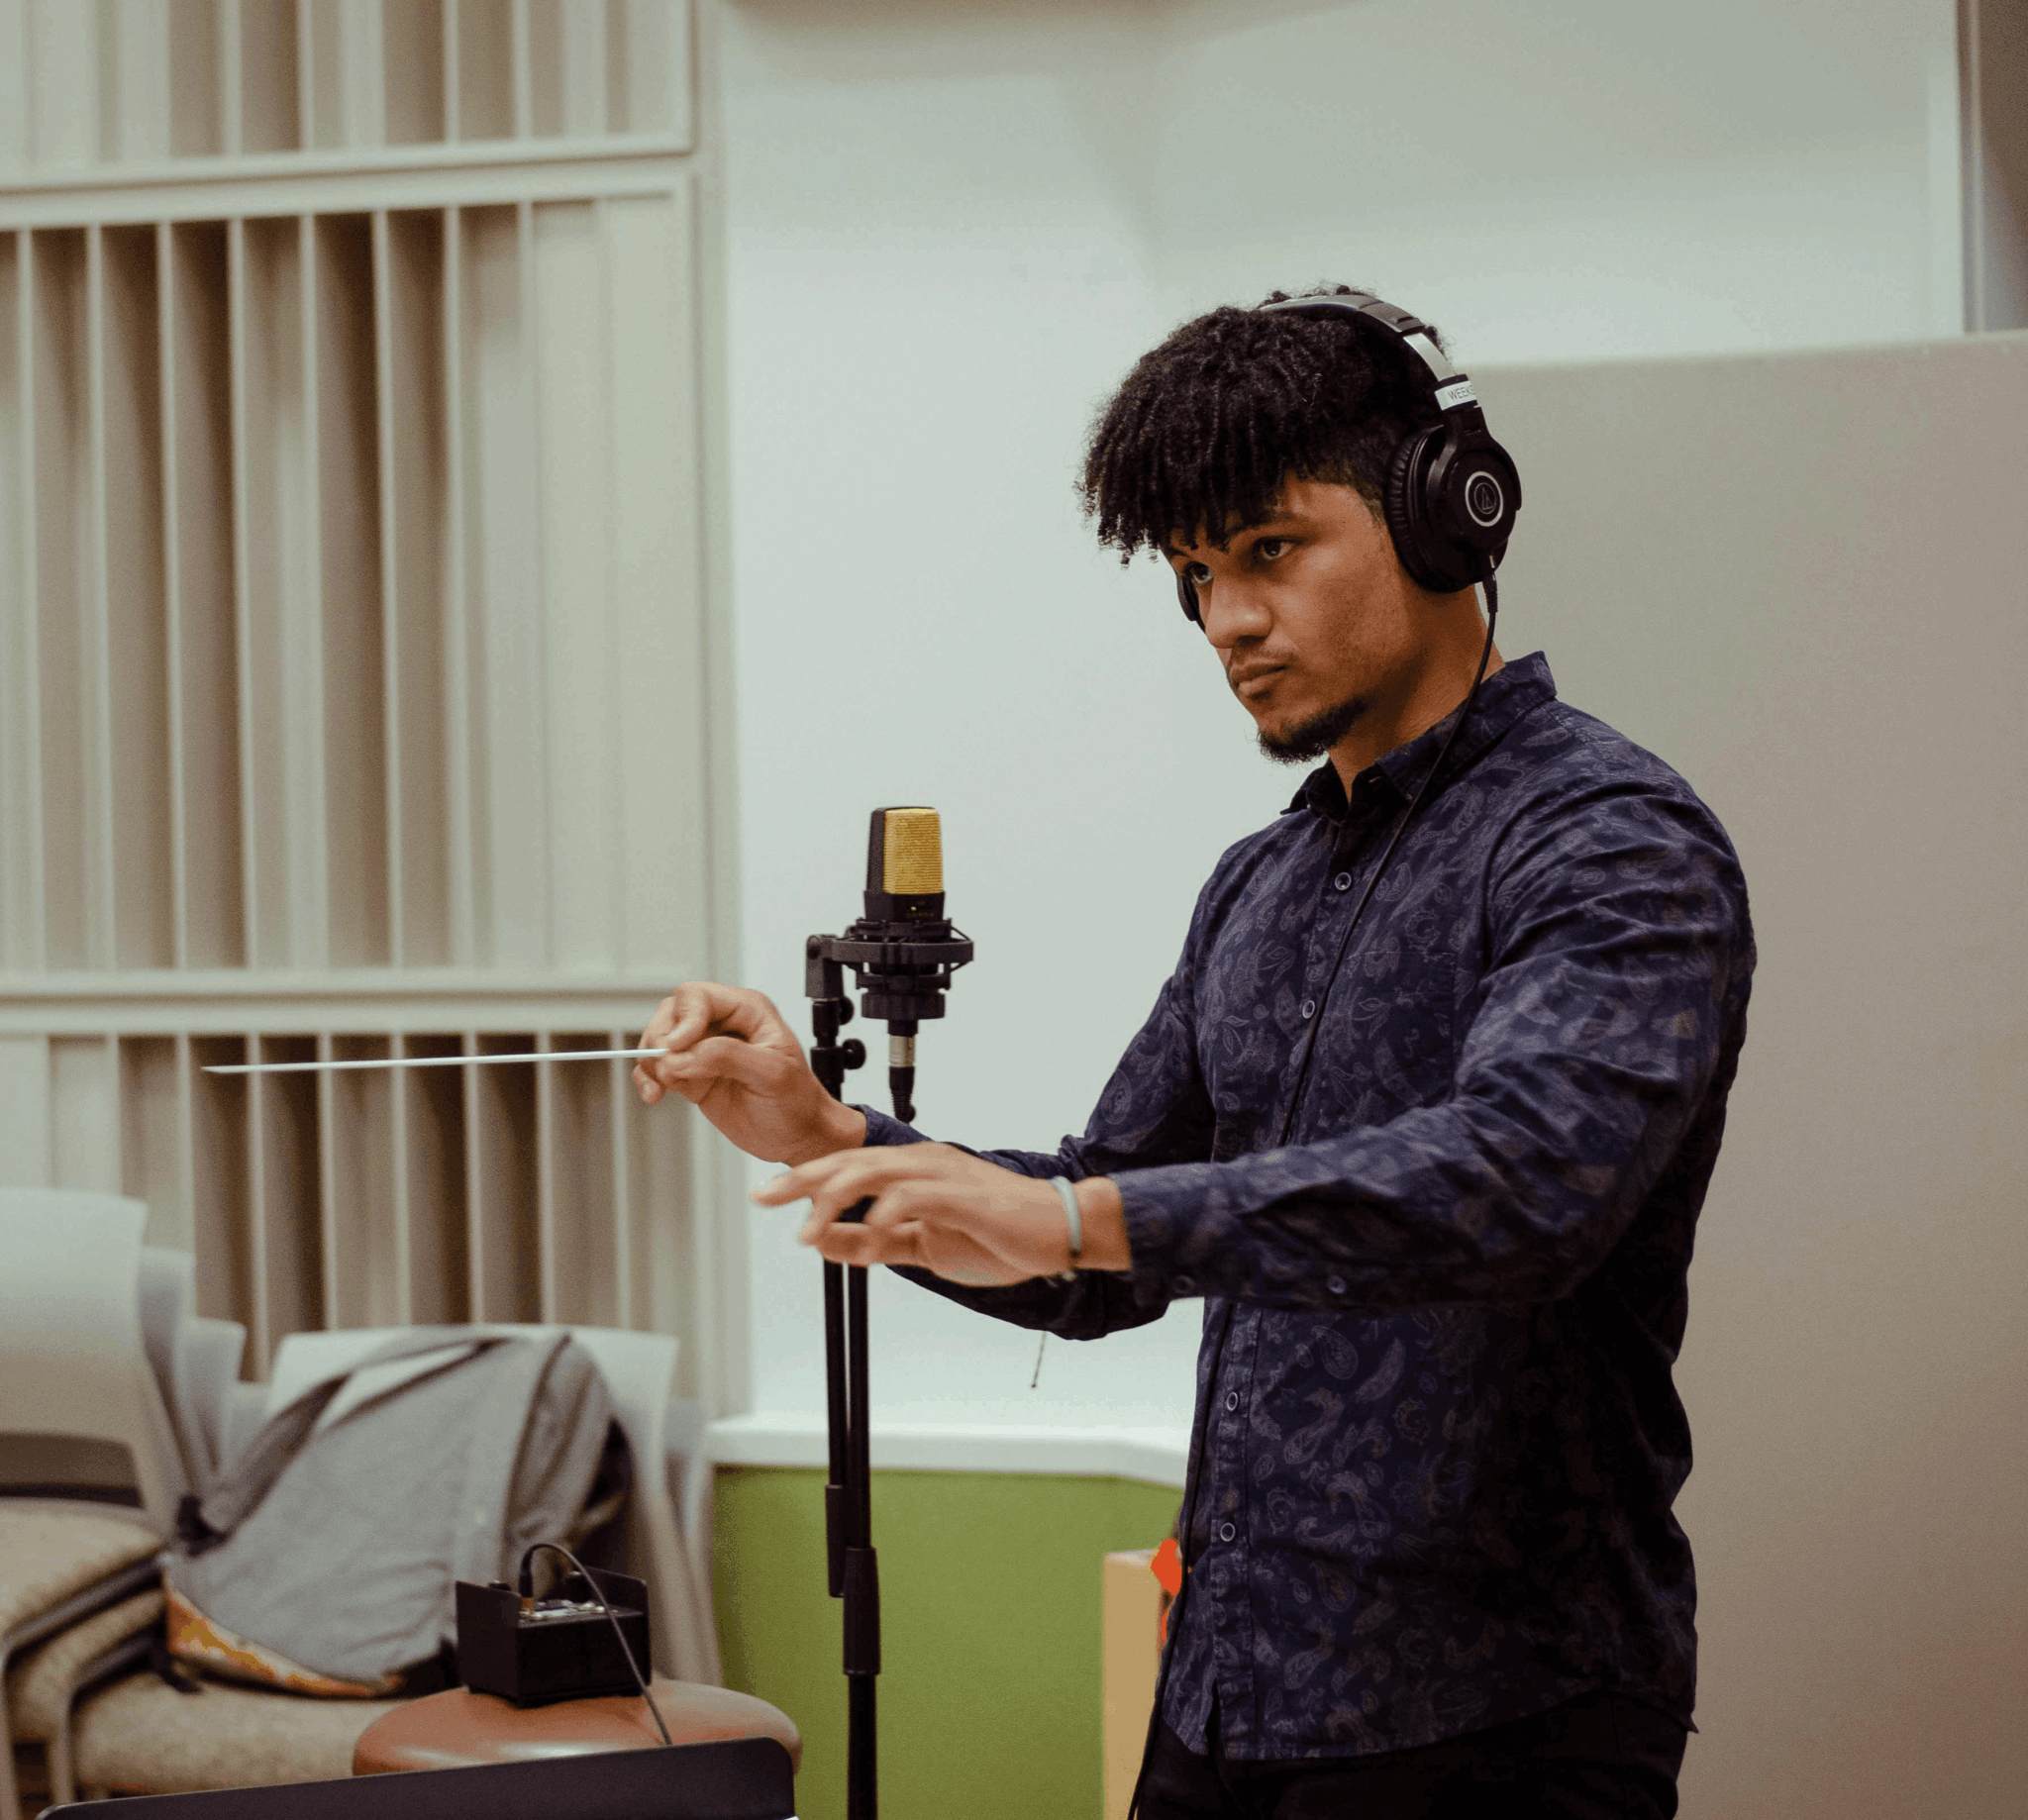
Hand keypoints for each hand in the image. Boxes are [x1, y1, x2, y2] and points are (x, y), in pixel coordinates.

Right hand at [633, 982, 864, 1165]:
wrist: (798, 1135)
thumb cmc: (797, 1101)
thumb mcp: (772, 1075)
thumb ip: (728, 1057)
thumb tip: (684, 1054)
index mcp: (749, 1010)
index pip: (699, 997)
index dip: (683, 1020)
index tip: (678, 1048)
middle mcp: (723, 1024)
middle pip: (671, 1014)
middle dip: (662, 1041)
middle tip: (668, 1070)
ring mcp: (705, 1049)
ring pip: (660, 1039)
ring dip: (651, 1062)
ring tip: (662, 1087)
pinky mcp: (692, 1074)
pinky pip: (658, 1068)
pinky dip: (648, 1079)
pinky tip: (655, 1094)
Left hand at [751, 1143, 1128, 1285]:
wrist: (1060, 1231)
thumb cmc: (998, 1235)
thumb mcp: (922, 1247)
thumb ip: (876, 1243)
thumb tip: (828, 1242)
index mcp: (911, 1170)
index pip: (846, 1167)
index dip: (804, 1179)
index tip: (766, 1194)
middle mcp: (921, 1162)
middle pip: (848, 1161)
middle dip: (801, 1180)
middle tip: (764, 1197)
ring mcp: (942, 1174)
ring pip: (874, 1173)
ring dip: (835, 1200)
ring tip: (807, 1231)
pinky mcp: (963, 1195)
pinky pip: (914, 1197)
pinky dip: (885, 1214)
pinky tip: (867, 1233)